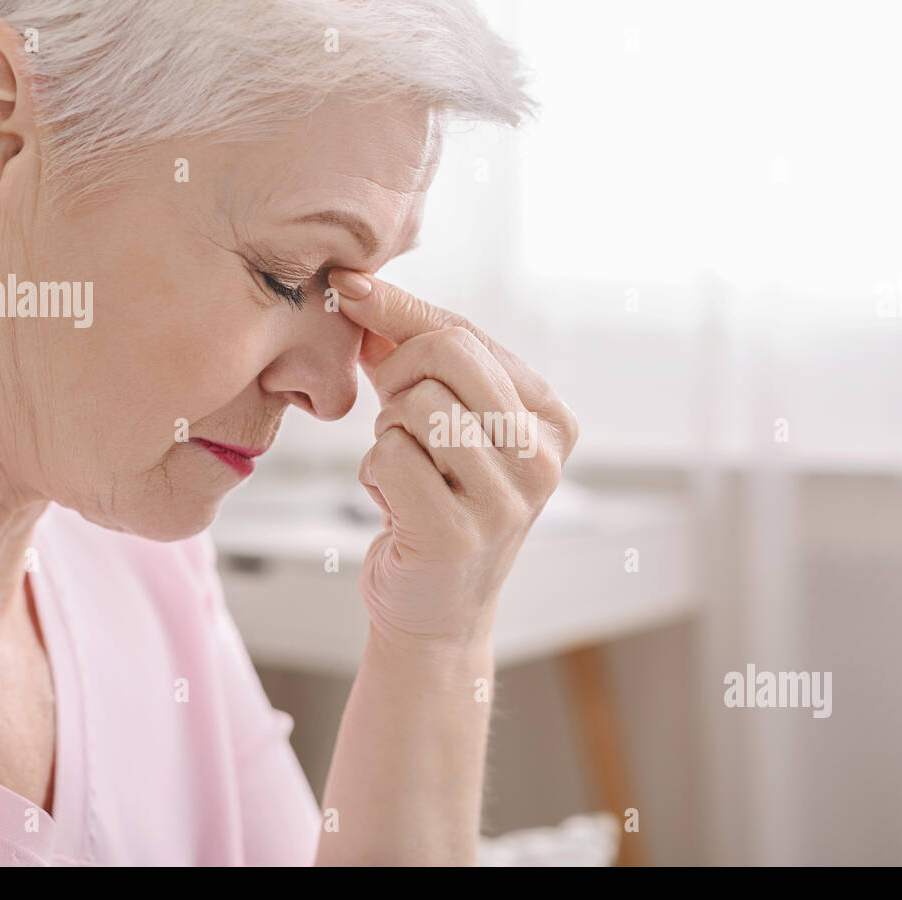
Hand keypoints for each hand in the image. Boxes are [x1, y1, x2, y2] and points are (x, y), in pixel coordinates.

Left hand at [329, 268, 577, 648]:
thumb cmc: (436, 500)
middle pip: (446, 354)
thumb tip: (358, 288)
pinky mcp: (458, 534)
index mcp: (552, 419)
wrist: (435, 609)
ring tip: (405, 468)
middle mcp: (542, 457)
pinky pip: (392, 456)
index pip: (467, 333)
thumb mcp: (442, 420)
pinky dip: (377, 473)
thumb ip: (414, 354)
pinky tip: (396, 503)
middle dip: (397, 373)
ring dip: (388, 433)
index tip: (350, 290)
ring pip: (416, 405)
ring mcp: (506, 499)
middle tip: (393, 413)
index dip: (399, 312)